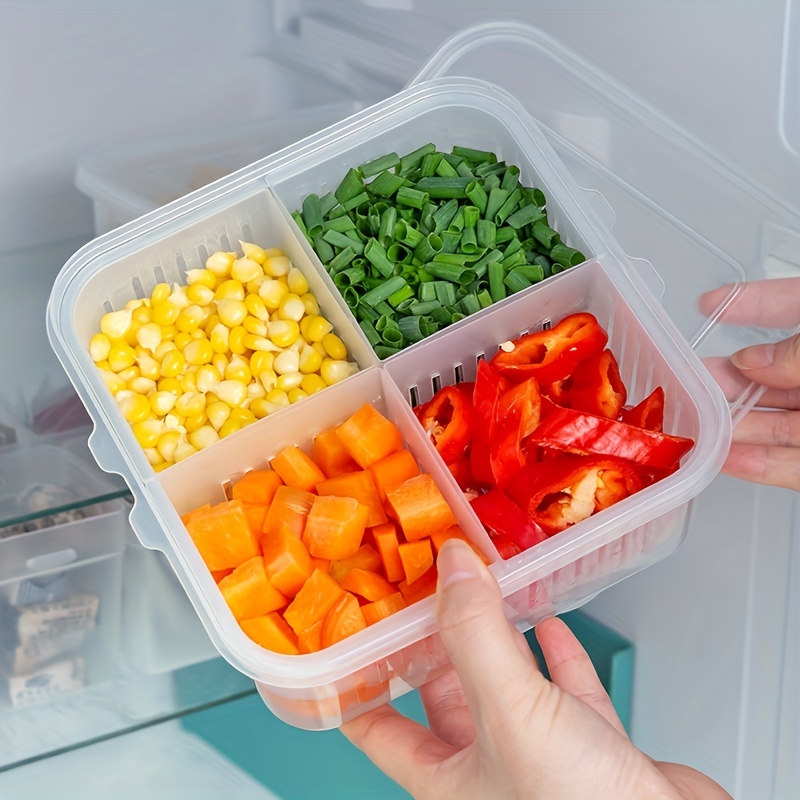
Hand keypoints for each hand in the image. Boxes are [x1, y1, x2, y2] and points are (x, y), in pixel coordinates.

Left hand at [341, 540, 731, 799]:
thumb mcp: (510, 711)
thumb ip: (475, 635)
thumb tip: (450, 567)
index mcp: (445, 779)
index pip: (377, 725)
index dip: (360, 678)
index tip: (353, 630)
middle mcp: (487, 770)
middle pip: (443, 694)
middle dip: (435, 643)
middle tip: (425, 593)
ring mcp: (542, 758)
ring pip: (505, 687)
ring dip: (496, 640)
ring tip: (484, 595)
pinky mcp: (592, 750)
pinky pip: (564, 691)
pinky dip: (555, 654)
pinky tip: (547, 625)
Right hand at [700, 277, 799, 490]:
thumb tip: (755, 361)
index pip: (798, 306)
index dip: (755, 302)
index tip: (710, 304)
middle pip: (779, 372)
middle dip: (731, 376)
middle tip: (690, 379)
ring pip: (780, 422)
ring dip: (734, 423)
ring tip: (693, 422)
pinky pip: (796, 467)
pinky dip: (760, 465)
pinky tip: (725, 459)